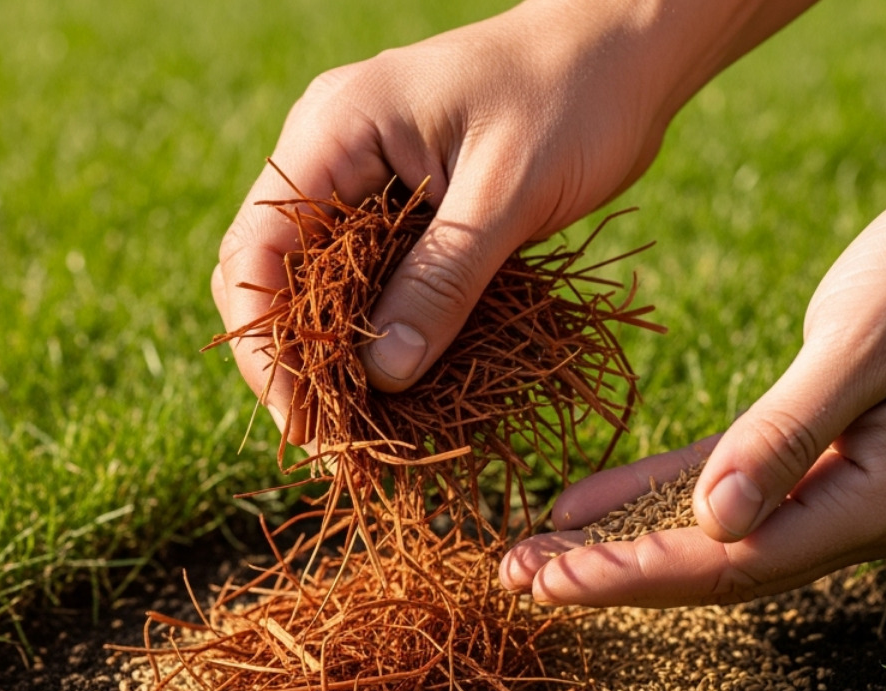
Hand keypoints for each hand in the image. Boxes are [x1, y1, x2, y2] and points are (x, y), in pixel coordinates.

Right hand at [212, 2, 691, 445]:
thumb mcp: (508, 196)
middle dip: (289, 362)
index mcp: (333, 131)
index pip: (258, 254)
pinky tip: (391, 387)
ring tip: (357, 432)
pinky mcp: (399, 200)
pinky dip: (370, 332)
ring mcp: (359, 174)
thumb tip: (384, 378)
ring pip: (311, 282)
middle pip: (268, 274)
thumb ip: (443, 281)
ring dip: (329, 356)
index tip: (303, 424)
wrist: (627, 49)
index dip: (266, 348)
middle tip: (328, 445)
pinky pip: (363, 275)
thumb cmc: (575, 98)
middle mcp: (329, 150)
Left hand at [500, 172, 885, 605]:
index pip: (736, 563)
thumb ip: (784, 435)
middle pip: (719, 567)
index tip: (552, 581)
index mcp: (879, 503)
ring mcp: (848, 490)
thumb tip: (715, 521)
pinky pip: (731, 485)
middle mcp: (864, 517)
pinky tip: (590, 506)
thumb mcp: (858, 345)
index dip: (638, 574)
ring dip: (628, 545)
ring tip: (537, 558)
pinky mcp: (829, 453)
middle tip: (518, 582)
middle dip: (616, 574)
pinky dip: (660, 495)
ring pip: (717, 536)